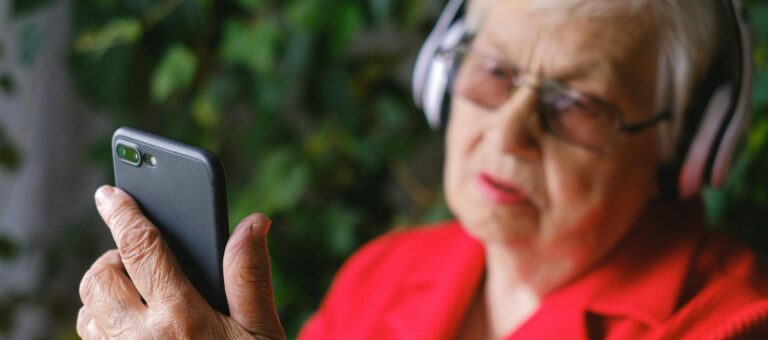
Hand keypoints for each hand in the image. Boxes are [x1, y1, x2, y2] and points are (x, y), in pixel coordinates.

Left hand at [77, 185, 284, 338]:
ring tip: (140, 293)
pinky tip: (135, 326)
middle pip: (100, 276)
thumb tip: (254, 223)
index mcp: (182, 319)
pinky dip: (103, 322)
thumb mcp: (262, 332)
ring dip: (106, 291)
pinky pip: (91, 339)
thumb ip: (251, 276)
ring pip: (88, 309)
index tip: (110, 192)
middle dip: (114, 256)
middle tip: (141, 258)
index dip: (123, 212)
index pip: (142, 248)